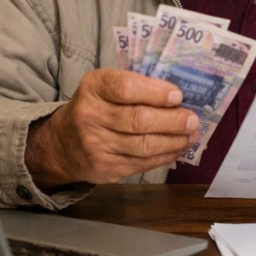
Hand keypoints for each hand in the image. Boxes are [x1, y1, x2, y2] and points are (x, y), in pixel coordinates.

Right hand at [25, 69, 198, 189]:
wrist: (62, 144)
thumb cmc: (96, 107)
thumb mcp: (105, 87)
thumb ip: (137, 87)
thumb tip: (178, 99)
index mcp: (93, 87)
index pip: (126, 88)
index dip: (156, 93)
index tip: (177, 96)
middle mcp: (90, 116)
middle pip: (139, 120)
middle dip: (173, 121)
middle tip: (193, 120)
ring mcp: (95, 145)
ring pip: (144, 146)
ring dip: (175, 141)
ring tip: (191, 135)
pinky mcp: (105, 168)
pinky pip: (143, 163)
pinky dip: (165, 155)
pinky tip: (177, 148)